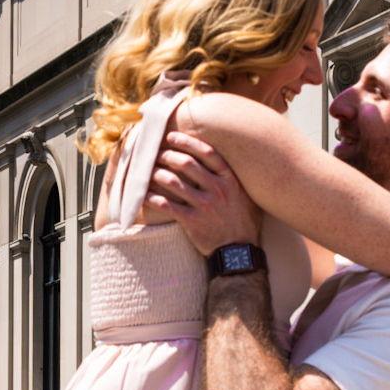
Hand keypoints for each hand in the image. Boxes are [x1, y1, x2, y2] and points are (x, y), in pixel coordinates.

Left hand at [144, 133, 260, 257]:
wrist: (239, 252)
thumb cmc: (243, 222)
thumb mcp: (246, 196)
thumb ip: (232, 179)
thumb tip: (217, 162)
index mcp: (230, 180)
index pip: (206, 153)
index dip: (187, 142)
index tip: (171, 137)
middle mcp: (217, 189)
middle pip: (186, 164)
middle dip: (167, 155)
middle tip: (155, 154)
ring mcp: (204, 206)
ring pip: (173, 182)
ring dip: (156, 174)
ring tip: (147, 172)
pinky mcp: (192, 221)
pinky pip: (167, 205)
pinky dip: (152, 198)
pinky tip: (143, 195)